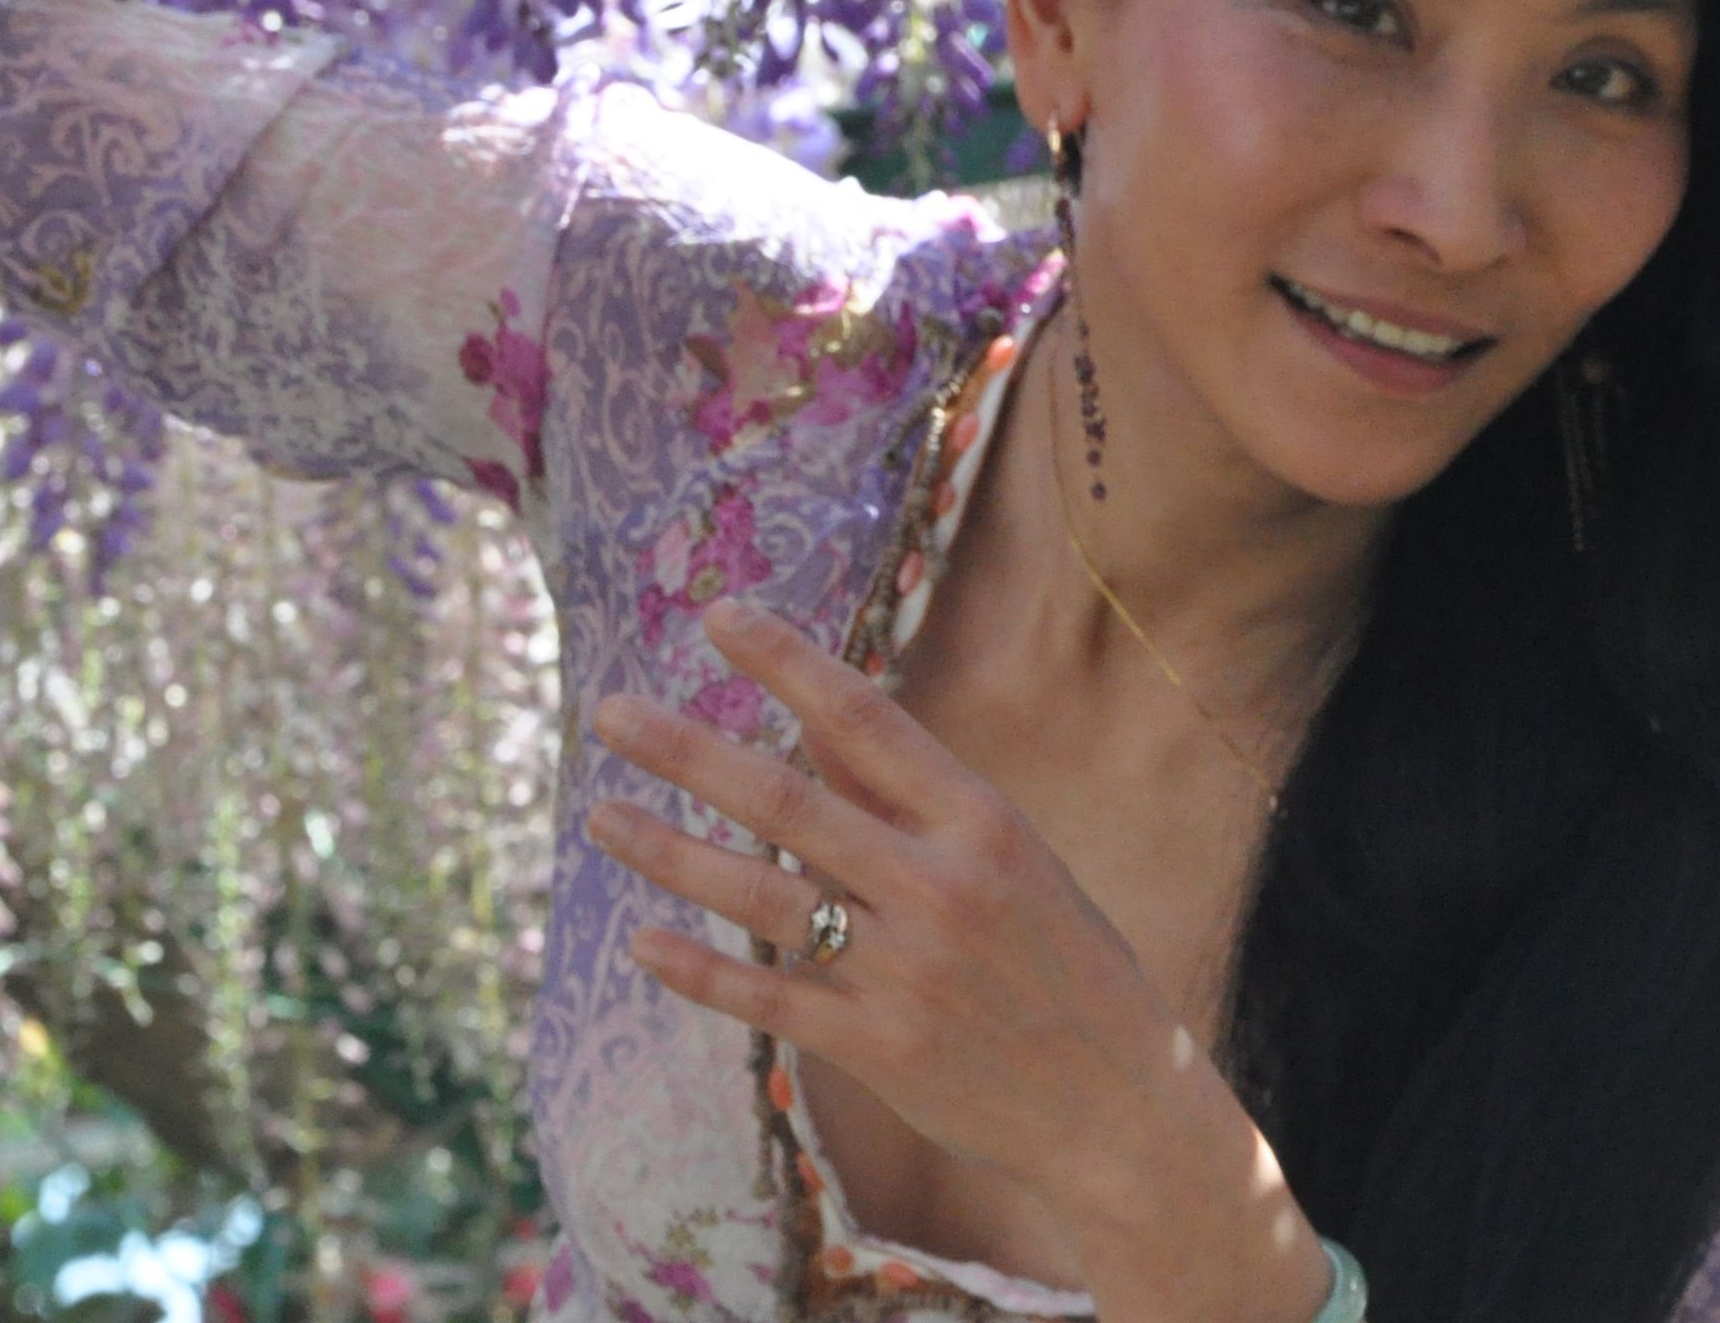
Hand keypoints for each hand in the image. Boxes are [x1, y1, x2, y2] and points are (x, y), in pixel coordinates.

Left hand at [584, 599, 1333, 1320]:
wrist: (1120, 1103)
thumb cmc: (1065, 965)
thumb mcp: (1013, 860)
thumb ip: (913, 801)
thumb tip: (815, 722)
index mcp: (980, 821)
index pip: (864, 719)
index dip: (786, 663)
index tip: (718, 617)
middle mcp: (937, 885)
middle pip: (785, 799)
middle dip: (686, 748)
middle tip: (608, 711)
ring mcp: (903, 970)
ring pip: (757, 894)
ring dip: (668, 851)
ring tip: (599, 815)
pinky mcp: (876, 1048)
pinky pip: (766, 996)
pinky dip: (698, 969)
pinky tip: (642, 940)